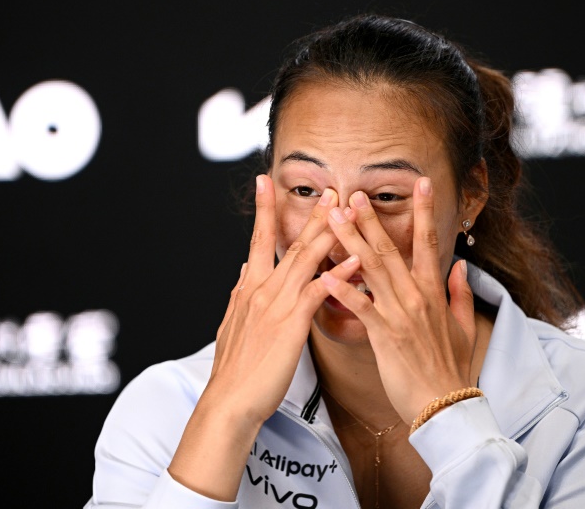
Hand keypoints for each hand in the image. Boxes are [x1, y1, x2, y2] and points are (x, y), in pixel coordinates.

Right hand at [208, 174, 359, 424]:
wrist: (229, 400)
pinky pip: (318, 292)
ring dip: (328, 232)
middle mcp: (261, 290)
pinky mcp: (291, 324)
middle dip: (310, 214)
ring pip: (305, 260)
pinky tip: (354, 260)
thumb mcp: (231, 324)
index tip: (266, 183)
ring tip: (347, 211)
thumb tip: (245, 268)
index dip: (263, 210)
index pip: (257, 240)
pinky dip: (337, 273)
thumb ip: (240, 293)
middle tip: (329, 190)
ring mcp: (276, 304)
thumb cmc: (235, 369)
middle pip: (289, 243)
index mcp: (248, 289)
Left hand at [319, 177, 477, 423]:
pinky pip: (363, 307)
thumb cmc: (451, 367)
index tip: (419, 183)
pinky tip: (326, 275)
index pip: (428, 243)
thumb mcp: (464, 326)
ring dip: (352, 241)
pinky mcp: (386, 336)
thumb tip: (459, 265)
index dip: (423, 211)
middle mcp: (417, 296)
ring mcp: (401, 314)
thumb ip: (460, 293)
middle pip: (391, 249)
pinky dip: (345, 290)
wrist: (445, 405)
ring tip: (334, 218)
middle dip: (370, 219)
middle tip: (352, 194)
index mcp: (434, 291)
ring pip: (373, 269)